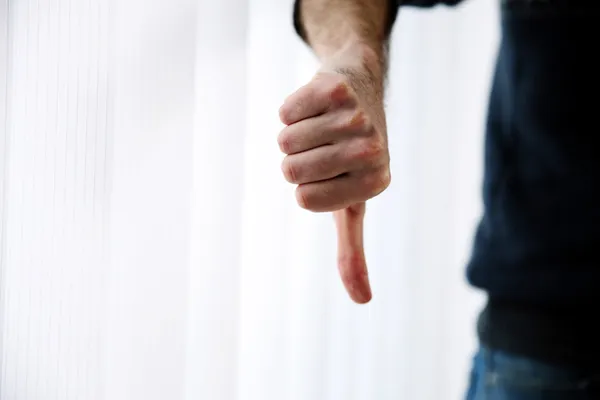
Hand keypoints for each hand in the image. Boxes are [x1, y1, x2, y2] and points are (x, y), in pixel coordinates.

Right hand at [278, 66, 390, 303]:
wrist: (360, 90)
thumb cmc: (349, 158)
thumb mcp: (351, 205)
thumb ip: (353, 253)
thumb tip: (363, 301)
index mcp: (374, 184)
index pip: (306, 199)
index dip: (305, 187)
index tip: (329, 171)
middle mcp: (372, 151)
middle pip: (292, 170)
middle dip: (295, 160)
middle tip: (321, 146)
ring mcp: (357, 117)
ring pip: (286, 141)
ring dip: (291, 135)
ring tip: (319, 125)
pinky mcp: (337, 88)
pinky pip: (286, 112)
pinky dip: (290, 110)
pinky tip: (315, 103)